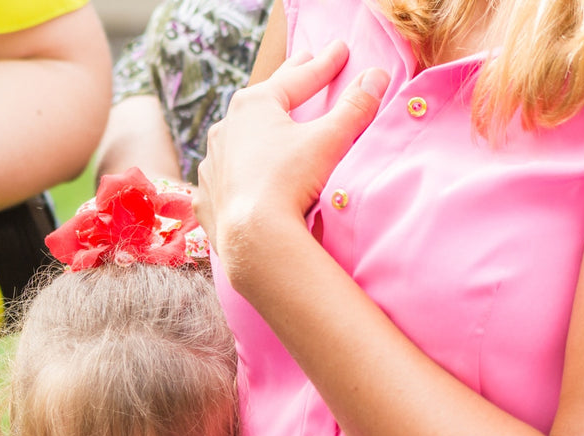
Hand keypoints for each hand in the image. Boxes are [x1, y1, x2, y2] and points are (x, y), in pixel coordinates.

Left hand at [194, 42, 387, 267]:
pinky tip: (238, 175)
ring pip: (237, 138)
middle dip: (288, 81)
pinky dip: (234, 172)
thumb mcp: (329, 140)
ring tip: (266, 122)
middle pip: (265, 98)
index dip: (324, 64)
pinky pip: (223, 177)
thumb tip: (375, 76)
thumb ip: (354, 107)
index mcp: (253, 105)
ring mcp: (212, 164)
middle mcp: (226, 128)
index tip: (340, 49)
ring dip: (254, 129)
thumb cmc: (289, 182)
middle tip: (303, 61)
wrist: (252, 238)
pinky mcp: (208, 197)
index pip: (299, 78)